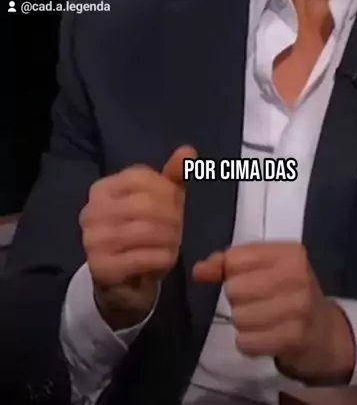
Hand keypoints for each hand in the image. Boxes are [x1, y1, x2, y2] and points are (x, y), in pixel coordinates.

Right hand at [80, 145, 195, 329]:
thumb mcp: (161, 200)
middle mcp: (91, 211)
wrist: (123, 283)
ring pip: (145, 231)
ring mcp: (93, 240)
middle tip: (178, 228)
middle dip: (171, 216)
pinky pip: (144, 257)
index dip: (167, 190)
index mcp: (103, 188)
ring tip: (173, 243)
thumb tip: (188, 151)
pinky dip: (163, 258)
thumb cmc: (142, 233)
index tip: (175, 204)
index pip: (142, 177)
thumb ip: (173, 176)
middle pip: (145, 204)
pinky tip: (165, 259)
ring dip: (169, 238)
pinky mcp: (101, 268)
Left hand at [192, 242, 355, 383]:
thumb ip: (230, 264)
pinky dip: (248, 342)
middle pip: (234, 288)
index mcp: (290, 252)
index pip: (235, 258)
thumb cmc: (289, 293)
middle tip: (255, 303)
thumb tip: (199, 271)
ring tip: (261, 321)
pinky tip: (264, 337)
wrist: (325, 333)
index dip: (229, 272)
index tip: (242, 279)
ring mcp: (298, 307)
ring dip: (242, 323)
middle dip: (237, 300)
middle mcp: (298, 275)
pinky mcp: (294, 338)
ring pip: (238, 316)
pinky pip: (246, 341)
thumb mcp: (266, 269)